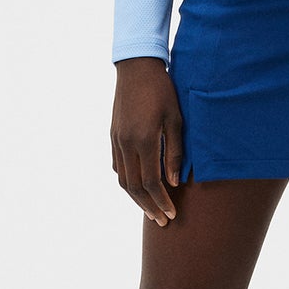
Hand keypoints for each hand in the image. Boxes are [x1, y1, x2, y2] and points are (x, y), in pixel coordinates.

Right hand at [110, 58, 184, 224]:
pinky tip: (138, 187)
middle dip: (148, 206)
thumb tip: (173, 182)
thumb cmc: (163, 91)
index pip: (152, 182)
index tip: (172, 214)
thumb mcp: (176, 120)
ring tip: (150, 210)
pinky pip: (117, 166)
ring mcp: (116, 140)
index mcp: (144, 140)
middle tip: (162, 221)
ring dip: (136, 198)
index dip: (161, 201)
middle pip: (134, 187)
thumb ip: (175, 152)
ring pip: (123, 179)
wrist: (137, 68)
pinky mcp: (113, 136)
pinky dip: (127, 181)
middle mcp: (126, 144)